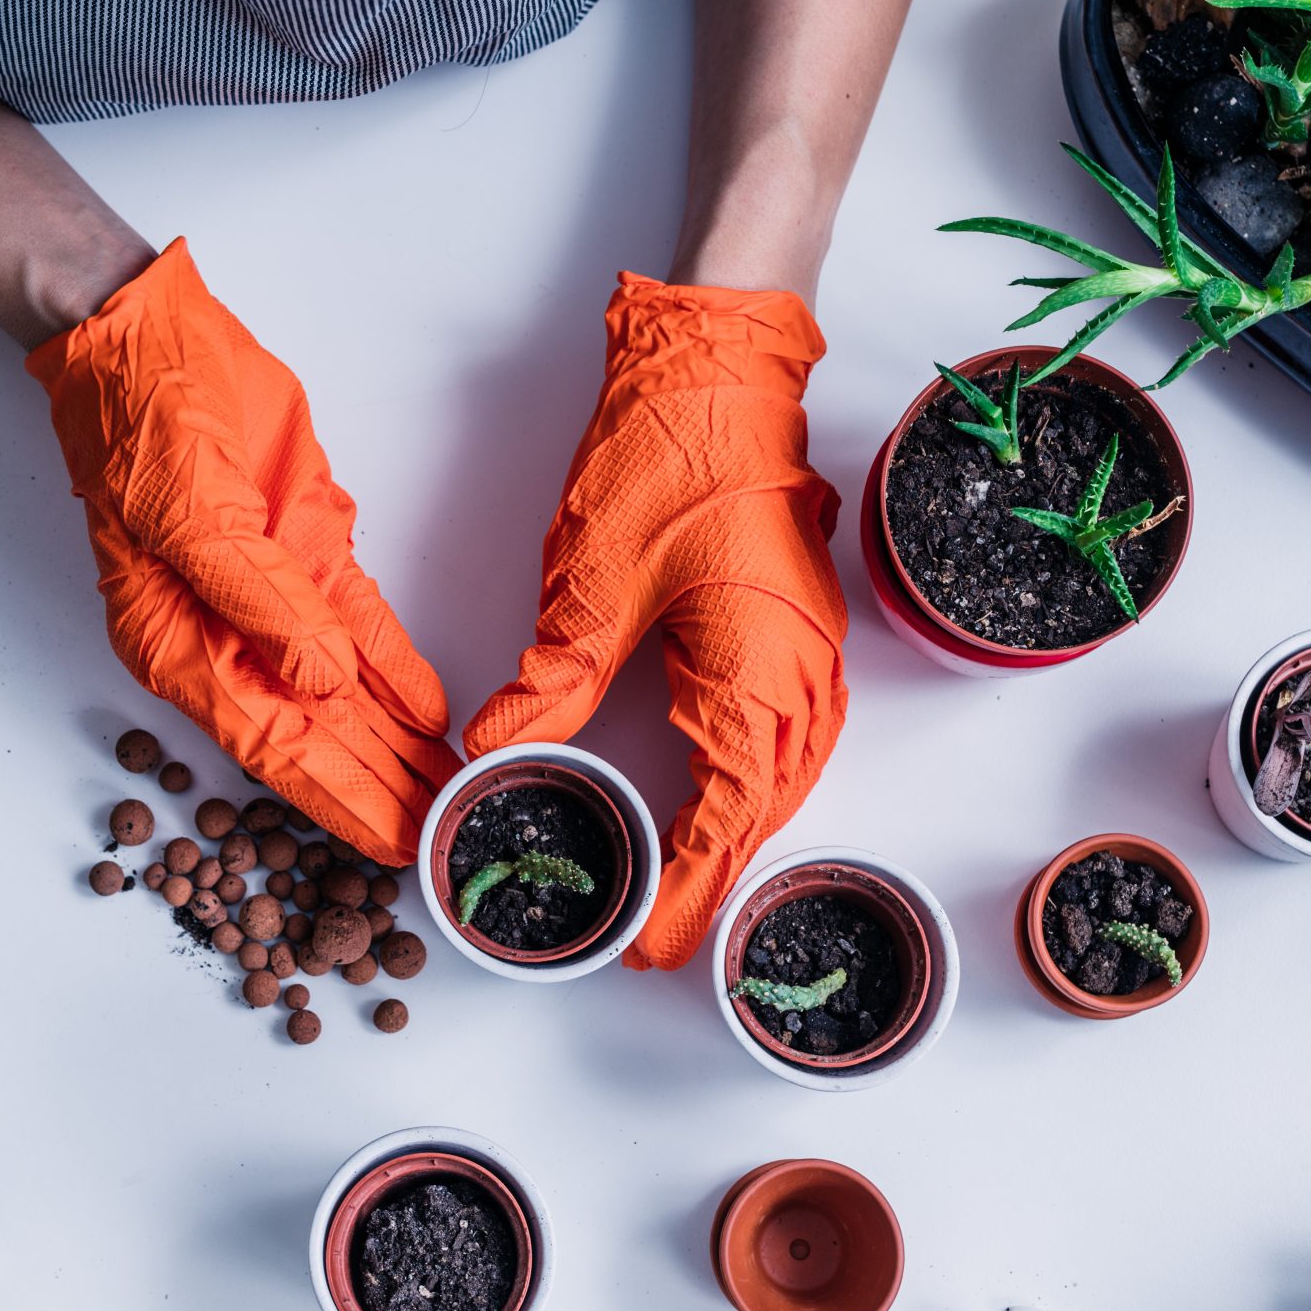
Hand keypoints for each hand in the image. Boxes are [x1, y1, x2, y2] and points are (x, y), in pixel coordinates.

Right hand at [27, 239, 458, 864]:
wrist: (149, 332)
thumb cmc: (140, 420)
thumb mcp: (190, 518)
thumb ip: (258, 607)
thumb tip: (320, 686)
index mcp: (179, 647)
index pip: (273, 748)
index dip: (338, 801)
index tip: (393, 846)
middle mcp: (224, 639)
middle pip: (318, 737)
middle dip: (382, 791)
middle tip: (449, 839)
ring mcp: (273, 598)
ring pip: (348, 695)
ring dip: (400, 745)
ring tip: (456, 794)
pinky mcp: (307, 553)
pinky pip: (362, 630)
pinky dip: (399, 673)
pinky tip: (435, 716)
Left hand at [466, 275, 847, 970]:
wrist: (720, 367)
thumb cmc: (668, 455)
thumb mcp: (593, 579)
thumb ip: (553, 680)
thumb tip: (498, 754)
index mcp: (755, 671)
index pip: (725, 817)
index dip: (687, 888)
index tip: (648, 944)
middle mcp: (800, 673)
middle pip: (765, 811)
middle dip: (712, 880)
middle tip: (657, 940)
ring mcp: (813, 650)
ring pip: (789, 777)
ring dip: (743, 835)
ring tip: (689, 887)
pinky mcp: (801, 627)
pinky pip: (795, 733)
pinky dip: (762, 782)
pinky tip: (728, 799)